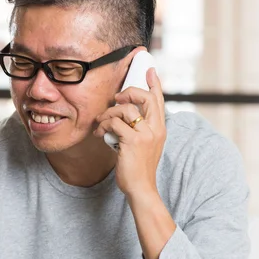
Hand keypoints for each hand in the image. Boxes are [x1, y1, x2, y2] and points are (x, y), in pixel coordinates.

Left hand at [94, 68, 165, 197]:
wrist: (141, 188)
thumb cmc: (138, 169)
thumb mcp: (143, 146)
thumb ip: (139, 130)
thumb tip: (123, 116)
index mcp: (160, 129)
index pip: (159, 101)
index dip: (154, 84)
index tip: (150, 70)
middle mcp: (156, 129)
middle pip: (145, 97)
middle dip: (128, 92)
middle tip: (117, 98)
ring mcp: (145, 134)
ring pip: (125, 109)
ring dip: (108, 113)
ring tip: (100, 123)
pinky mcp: (132, 141)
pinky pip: (114, 123)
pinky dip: (103, 126)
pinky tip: (99, 134)